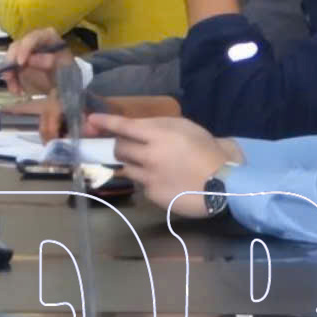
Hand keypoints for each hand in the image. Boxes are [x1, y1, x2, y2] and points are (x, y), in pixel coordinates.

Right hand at [3, 28, 70, 96]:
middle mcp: (33, 40)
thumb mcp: (64, 67)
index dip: (24, 49)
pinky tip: (16, 90)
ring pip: (11, 58)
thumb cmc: (68, 71)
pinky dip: (12, 80)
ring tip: (15, 90)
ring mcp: (25, 51)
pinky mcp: (20, 62)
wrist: (68, 81)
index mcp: (47, 36)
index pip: (33, 38)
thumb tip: (30, 59)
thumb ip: (50, 62)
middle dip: (11, 62)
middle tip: (9, 76)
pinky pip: (11, 69)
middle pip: (17, 46)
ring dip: (10, 74)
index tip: (20, 63)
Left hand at [93, 112, 237, 216]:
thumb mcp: (186, 127)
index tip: (91, 120)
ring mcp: (149, 177)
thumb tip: (136, 127)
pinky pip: (141, 184)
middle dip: (119, 145)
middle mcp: (149, 156)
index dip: (105, 122)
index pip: (123, 126)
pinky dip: (147, 180)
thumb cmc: (209, 152)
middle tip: (128, 145)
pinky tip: (164, 180)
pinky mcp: (153, 195)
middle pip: (119, 148)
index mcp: (158, 135)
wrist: (225, 186)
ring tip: (149, 165)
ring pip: (126, 168)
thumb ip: (159, 126)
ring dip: (132, 164)